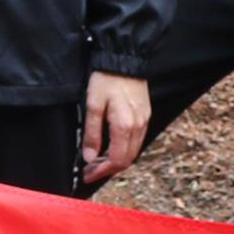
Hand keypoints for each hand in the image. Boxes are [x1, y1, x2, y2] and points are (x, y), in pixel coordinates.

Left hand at [81, 70, 151, 184]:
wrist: (123, 59)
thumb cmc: (106, 79)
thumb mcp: (93, 105)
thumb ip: (92, 133)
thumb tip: (89, 157)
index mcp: (125, 125)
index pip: (116, 160)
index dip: (101, 171)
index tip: (87, 175)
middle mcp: (138, 126)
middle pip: (127, 160)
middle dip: (108, 169)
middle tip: (90, 170)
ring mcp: (144, 121)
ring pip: (133, 151)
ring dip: (116, 160)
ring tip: (98, 160)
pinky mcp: (145, 115)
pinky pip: (137, 140)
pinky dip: (124, 149)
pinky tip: (111, 147)